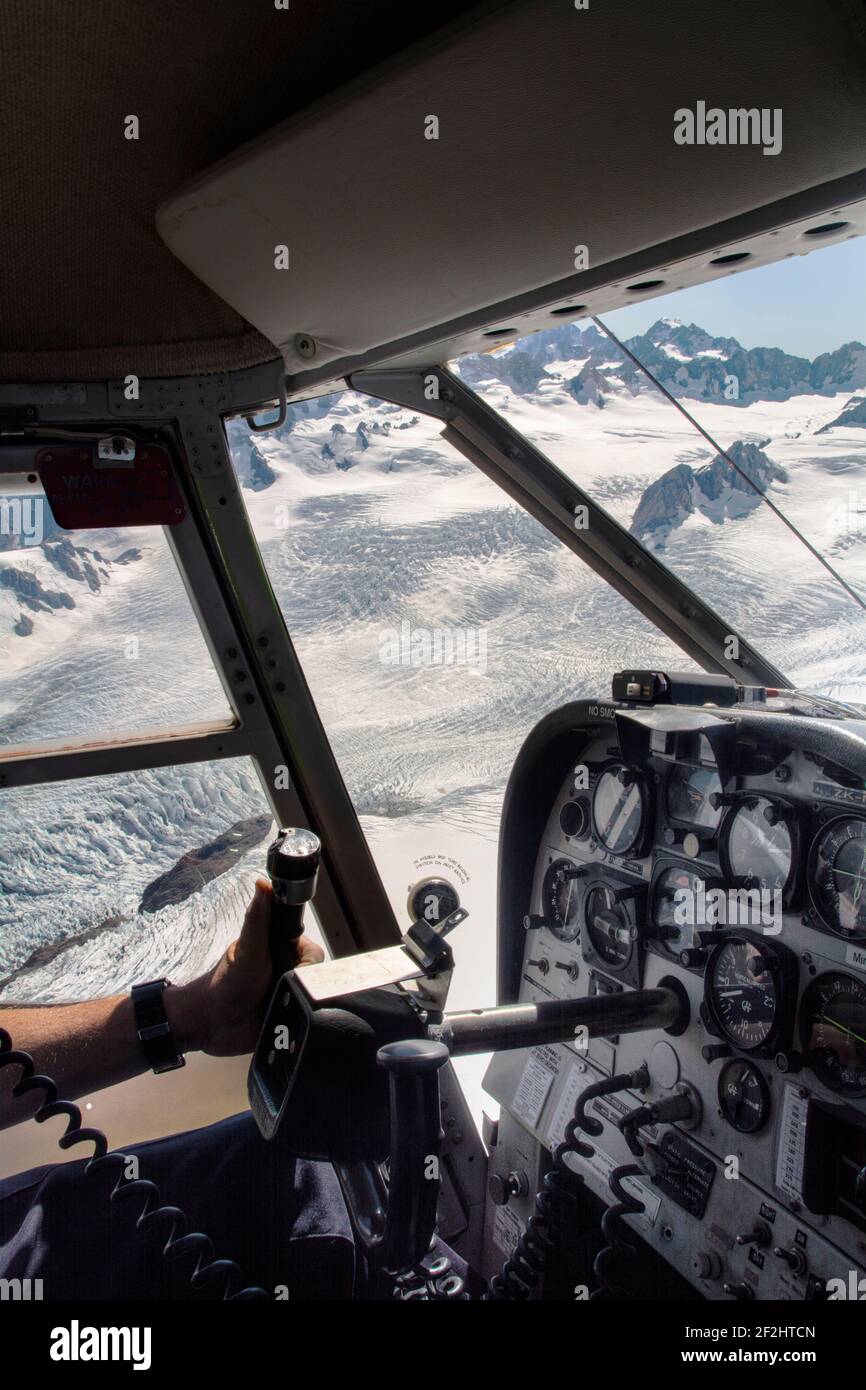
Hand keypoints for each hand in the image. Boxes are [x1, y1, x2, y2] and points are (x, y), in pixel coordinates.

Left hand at [172, 877, 323, 1056]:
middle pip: (316, 977)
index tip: (290, 969)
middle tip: (276, 989)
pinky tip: (284, 1021)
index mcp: (281, 948)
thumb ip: (257, 919)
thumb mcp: (246, 951)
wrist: (212, 1025)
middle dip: (299, 986)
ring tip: (277, 1007)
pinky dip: (301, 1022)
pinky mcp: (289, 1018)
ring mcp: (290, 993)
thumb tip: (263, 883)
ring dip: (299, 1005)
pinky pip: (308, 1019)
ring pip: (314, 998)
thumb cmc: (223, 984)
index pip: (313, 953)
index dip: (305, 963)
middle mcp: (288, 968)